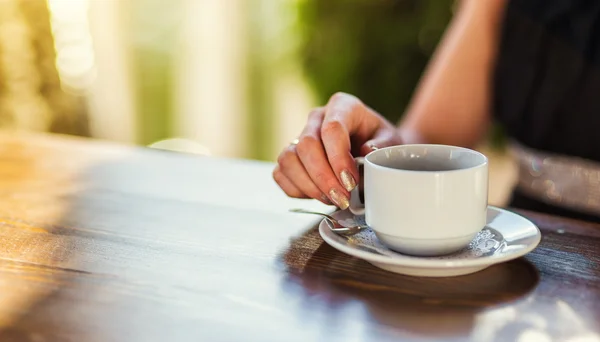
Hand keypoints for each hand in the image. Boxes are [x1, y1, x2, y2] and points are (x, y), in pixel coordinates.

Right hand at [273, 92, 402, 207]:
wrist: (370, 149)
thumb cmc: (381, 144)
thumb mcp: (392, 142)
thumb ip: (383, 146)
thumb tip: (366, 151)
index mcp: (342, 106)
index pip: (332, 129)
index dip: (338, 159)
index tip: (350, 182)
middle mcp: (317, 117)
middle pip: (306, 145)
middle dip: (323, 177)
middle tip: (342, 198)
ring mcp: (300, 135)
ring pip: (289, 159)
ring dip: (309, 186)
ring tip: (331, 199)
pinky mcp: (290, 156)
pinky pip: (281, 173)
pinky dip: (297, 189)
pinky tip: (317, 195)